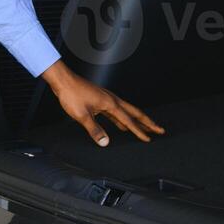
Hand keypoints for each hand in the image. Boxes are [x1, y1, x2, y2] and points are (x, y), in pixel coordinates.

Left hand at [41, 60, 164, 146]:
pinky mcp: (101, 100)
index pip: (128, 120)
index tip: (149, 138)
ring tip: (144, 128)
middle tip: (159, 129)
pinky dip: (122, 119)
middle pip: (134, 112)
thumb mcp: (82, 115)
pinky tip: (121, 125)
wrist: (64, 81)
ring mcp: (107, 99)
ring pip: (126, 111)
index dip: (139, 131)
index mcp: (110, 104)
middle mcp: (112, 100)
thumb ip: (94, 130)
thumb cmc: (72, 95)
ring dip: (136, 120)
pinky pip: (116, 112)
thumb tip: (105, 142)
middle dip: (147, 122)